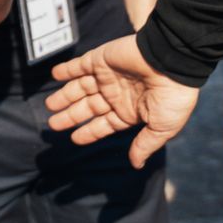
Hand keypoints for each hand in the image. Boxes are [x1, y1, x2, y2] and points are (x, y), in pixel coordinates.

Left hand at [45, 33, 201, 167]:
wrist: (173, 61)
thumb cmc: (172, 96)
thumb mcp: (163, 127)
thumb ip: (145, 145)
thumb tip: (136, 164)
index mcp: (130, 111)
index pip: (104, 125)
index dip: (89, 132)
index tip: (74, 139)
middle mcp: (116, 94)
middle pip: (87, 107)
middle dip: (70, 116)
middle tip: (52, 126)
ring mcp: (108, 76)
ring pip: (80, 88)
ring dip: (65, 96)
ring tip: (49, 105)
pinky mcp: (101, 59)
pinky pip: (79, 65)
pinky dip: (66, 69)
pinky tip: (54, 74)